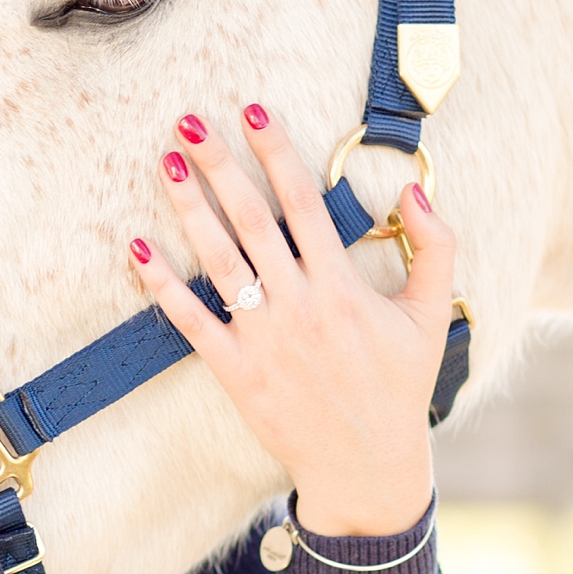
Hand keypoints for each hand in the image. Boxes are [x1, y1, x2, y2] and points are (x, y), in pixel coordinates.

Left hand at [128, 106, 454, 536]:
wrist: (366, 464)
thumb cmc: (399, 384)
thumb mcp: (433, 314)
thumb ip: (436, 248)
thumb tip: (415, 191)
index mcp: (343, 286)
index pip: (303, 202)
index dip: (276, 152)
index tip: (253, 110)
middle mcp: (298, 305)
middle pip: (250, 219)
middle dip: (218, 165)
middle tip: (188, 120)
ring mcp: (263, 338)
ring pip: (217, 260)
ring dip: (187, 208)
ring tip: (164, 163)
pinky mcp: (235, 371)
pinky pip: (190, 321)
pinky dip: (162, 286)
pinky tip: (136, 249)